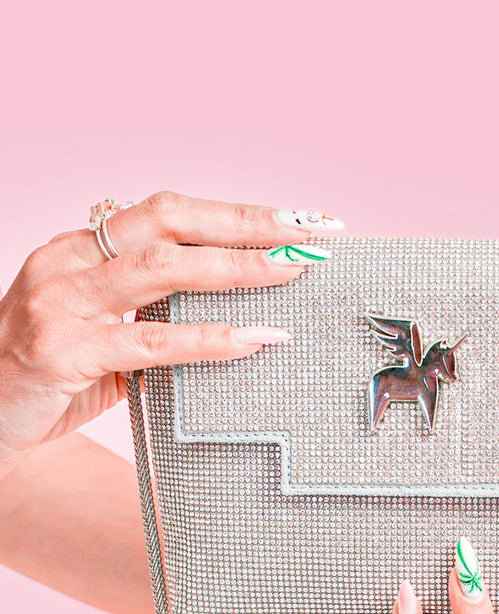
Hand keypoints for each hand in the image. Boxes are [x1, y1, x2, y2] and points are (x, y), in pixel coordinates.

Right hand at [0, 191, 342, 475]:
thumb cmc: (49, 376)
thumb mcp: (99, 329)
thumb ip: (149, 310)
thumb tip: (231, 307)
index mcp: (79, 248)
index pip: (165, 212)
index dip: (232, 211)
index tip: (293, 218)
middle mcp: (68, 263)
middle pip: (169, 222)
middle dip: (244, 224)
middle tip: (308, 235)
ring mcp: (62, 304)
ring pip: (162, 270)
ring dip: (235, 269)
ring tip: (291, 274)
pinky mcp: (65, 353)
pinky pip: (150, 343)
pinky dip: (208, 339)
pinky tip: (253, 339)